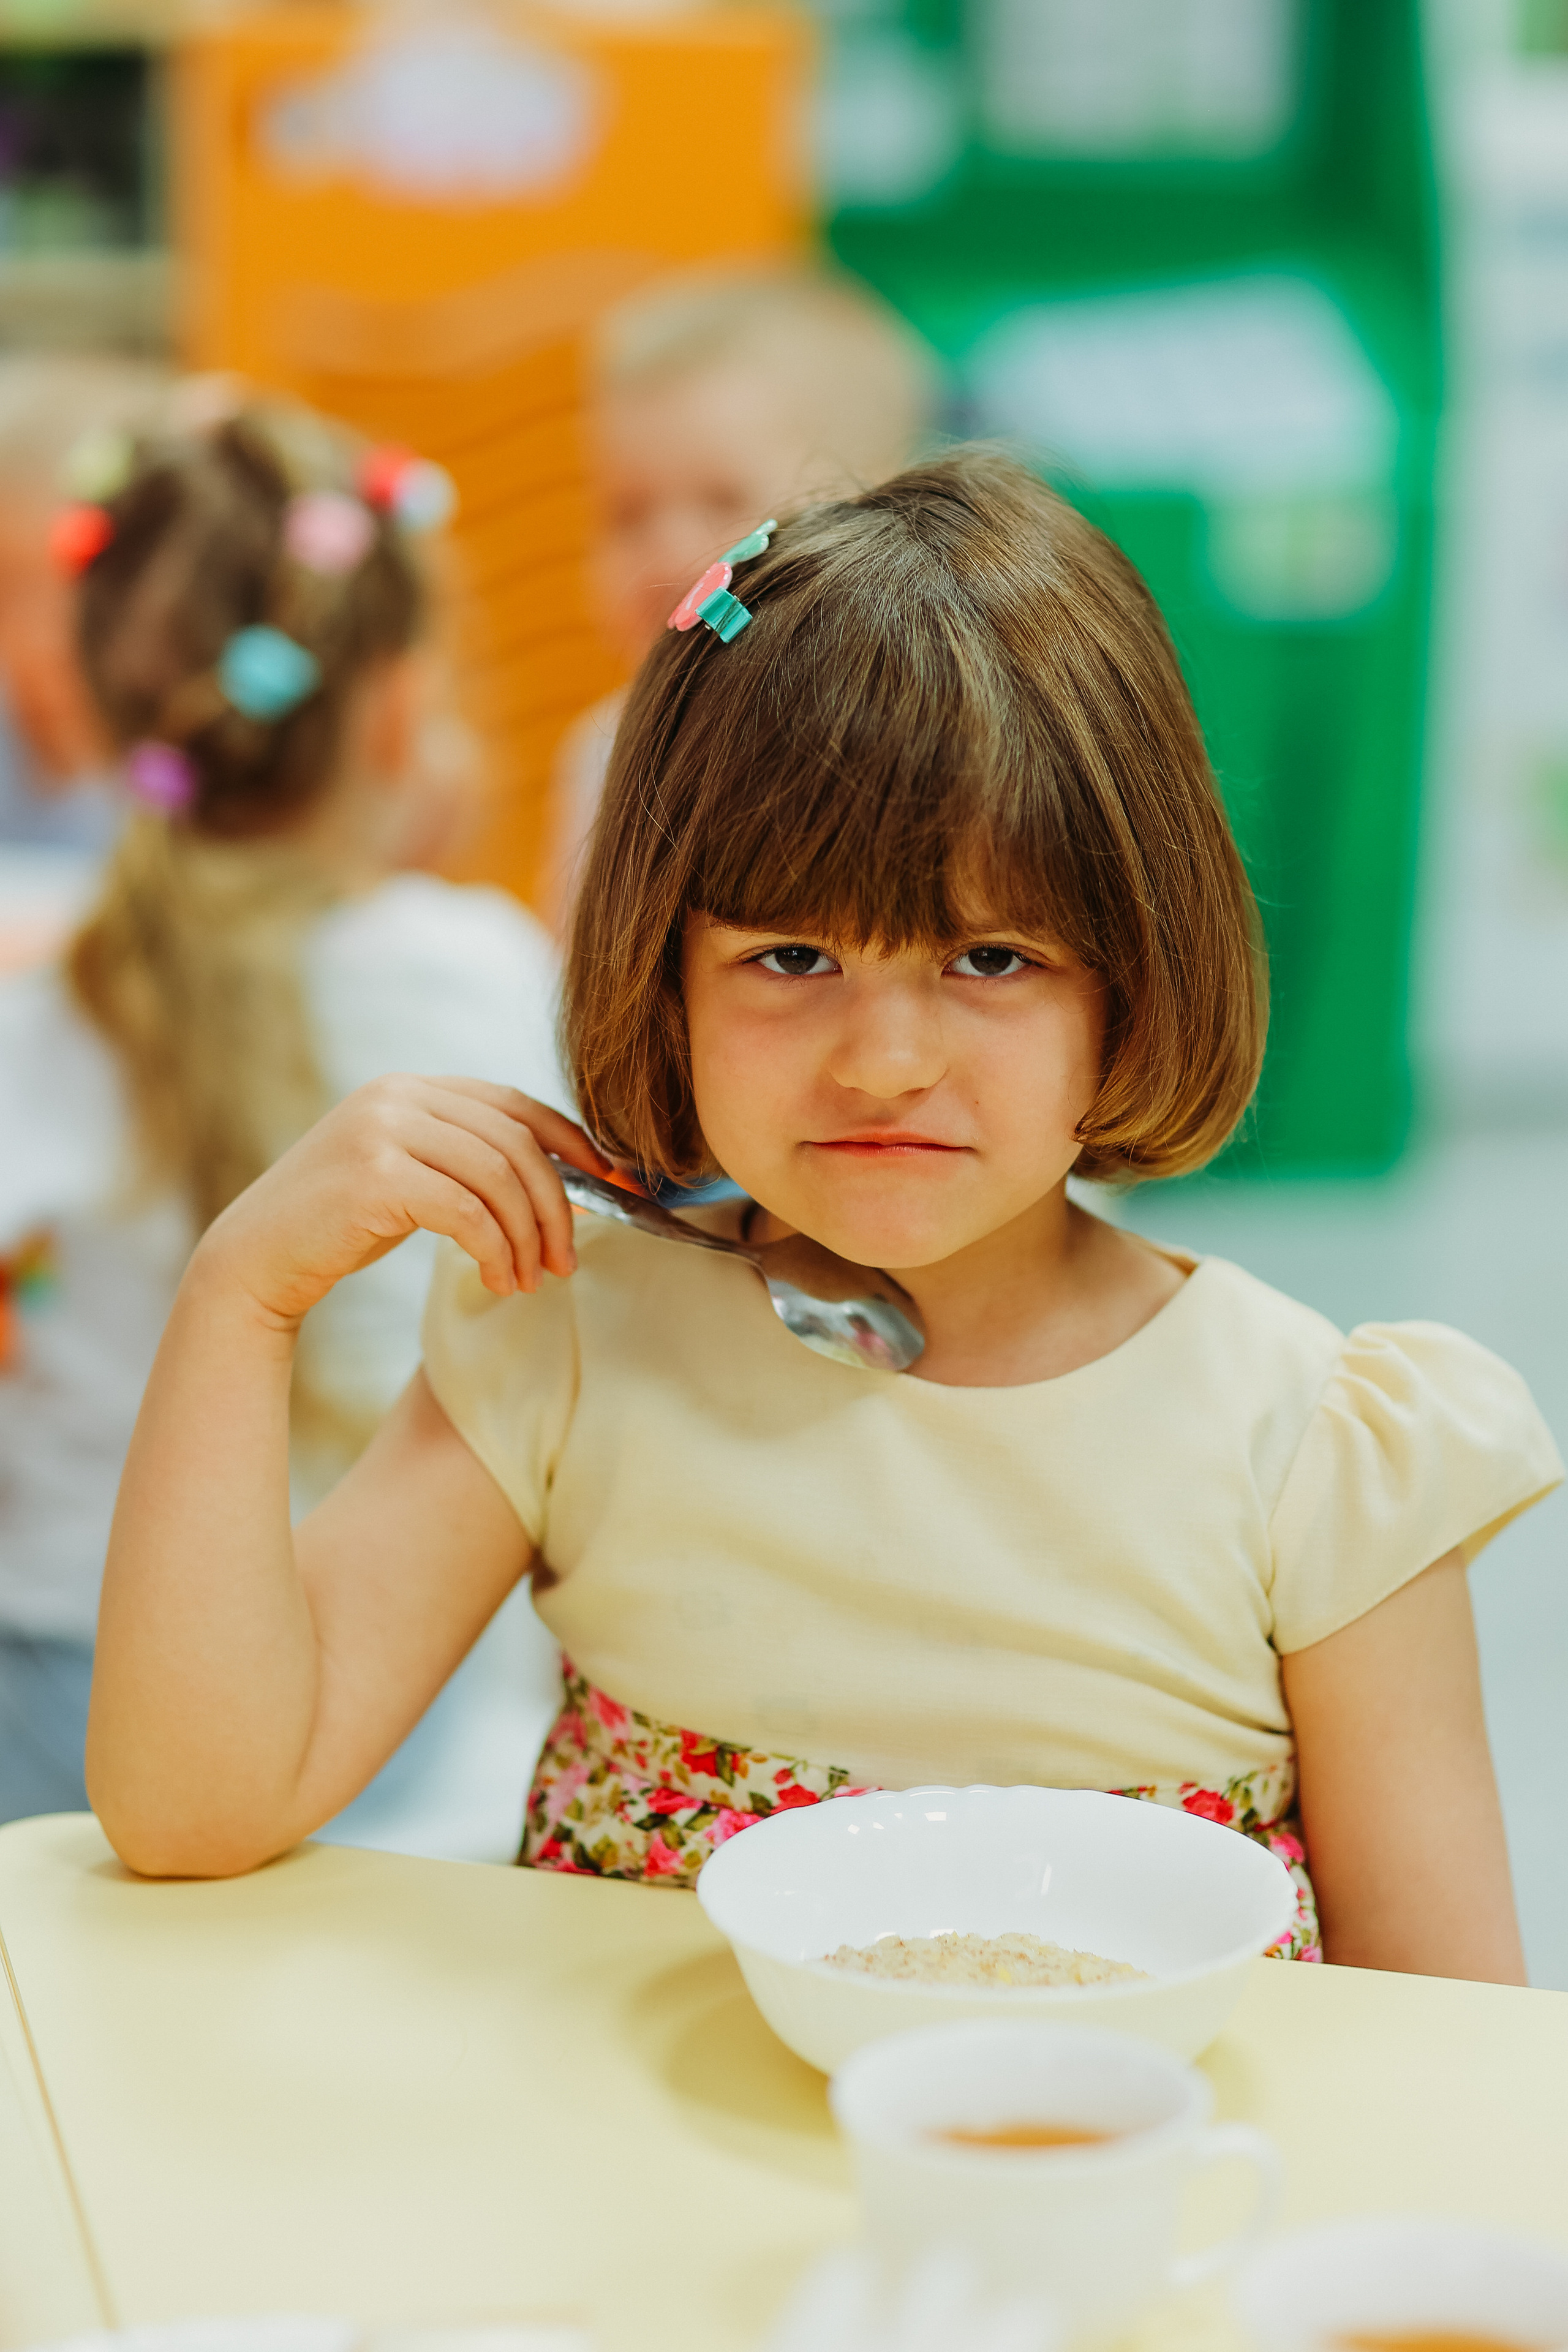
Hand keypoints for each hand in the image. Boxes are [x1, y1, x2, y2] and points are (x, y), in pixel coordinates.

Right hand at [196, 1076, 610, 1328]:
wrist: (257, 1258)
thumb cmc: (342, 1225)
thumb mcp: (412, 1176)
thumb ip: (467, 1160)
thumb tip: (562, 1178)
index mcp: (415, 1086)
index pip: (517, 1105)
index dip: (577, 1145)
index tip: (619, 1186)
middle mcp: (399, 1093)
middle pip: (516, 1142)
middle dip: (556, 1206)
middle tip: (565, 1261)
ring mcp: (382, 1128)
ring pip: (497, 1177)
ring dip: (526, 1236)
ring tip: (529, 1279)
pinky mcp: (372, 1174)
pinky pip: (465, 1211)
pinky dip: (494, 1249)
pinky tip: (496, 1280)